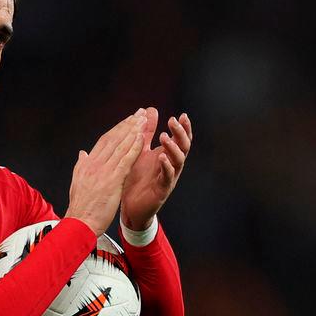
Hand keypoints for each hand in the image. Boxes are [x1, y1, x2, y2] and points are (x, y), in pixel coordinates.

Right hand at [65, 112, 145, 236]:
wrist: (80, 222)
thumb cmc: (81, 207)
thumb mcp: (77, 182)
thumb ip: (81, 165)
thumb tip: (83, 153)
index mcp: (87, 164)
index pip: (104, 141)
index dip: (117, 129)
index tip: (127, 120)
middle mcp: (94, 164)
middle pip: (113, 139)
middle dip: (127, 125)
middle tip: (139, 114)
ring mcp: (103, 171)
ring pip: (120, 146)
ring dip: (133, 132)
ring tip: (143, 121)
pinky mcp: (112, 180)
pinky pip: (125, 160)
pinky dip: (133, 148)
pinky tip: (142, 139)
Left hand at [120, 108, 192, 229]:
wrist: (131, 206)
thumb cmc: (137, 177)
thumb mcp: (141, 150)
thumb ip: (147, 132)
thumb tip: (151, 109)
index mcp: (167, 155)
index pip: (180, 139)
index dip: (183, 128)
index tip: (182, 115)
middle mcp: (171, 165)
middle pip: (183, 147)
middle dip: (180, 133)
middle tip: (173, 121)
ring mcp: (169, 178)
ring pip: (178, 161)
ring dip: (173, 148)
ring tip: (164, 137)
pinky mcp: (162, 190)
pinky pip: (168, 177)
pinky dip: (166, 167)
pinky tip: (162, 158)